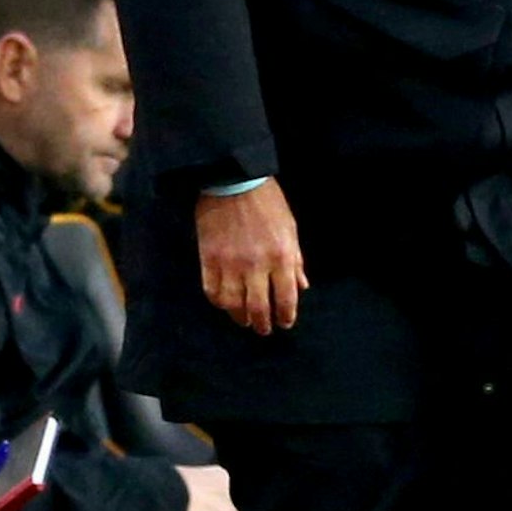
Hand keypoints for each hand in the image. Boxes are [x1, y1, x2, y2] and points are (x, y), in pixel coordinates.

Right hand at [197, 182, 307, 333]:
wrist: (233, 181)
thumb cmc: (267, 202)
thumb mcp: (290, 228)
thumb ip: (295, 260)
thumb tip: (302, 286)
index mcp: (281, 256)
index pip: (286, 299)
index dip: (286, 316)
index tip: (285, 323)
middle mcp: (256, 265)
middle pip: (259, 308)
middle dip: (263, 324)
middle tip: (264, 329)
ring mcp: (230, 264)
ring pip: (234, 306)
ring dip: (241, 318)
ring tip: (245, 321)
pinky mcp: (209, 260)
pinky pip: (212, 292)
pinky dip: (219, 303)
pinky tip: (226, 304)